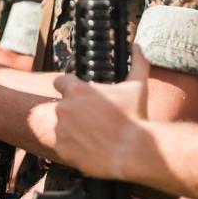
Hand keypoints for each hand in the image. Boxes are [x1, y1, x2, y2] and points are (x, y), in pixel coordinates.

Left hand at [52, 46, 150, 179]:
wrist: (134, 152)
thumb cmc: (135, 118)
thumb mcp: (138, 86)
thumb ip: (136, 62)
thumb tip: (137, 46)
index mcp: (77, 90)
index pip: (59, 81)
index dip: (68, 87)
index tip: (79, 95)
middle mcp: (64, 108)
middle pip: (62, 106)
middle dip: (74, 111)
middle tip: (93, 118)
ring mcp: (61, 130)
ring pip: (61, 126)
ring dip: (72, 129)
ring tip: (94, 135)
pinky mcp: (62, 149)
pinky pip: (63, 145)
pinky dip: (73, 146)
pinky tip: (90, 147)